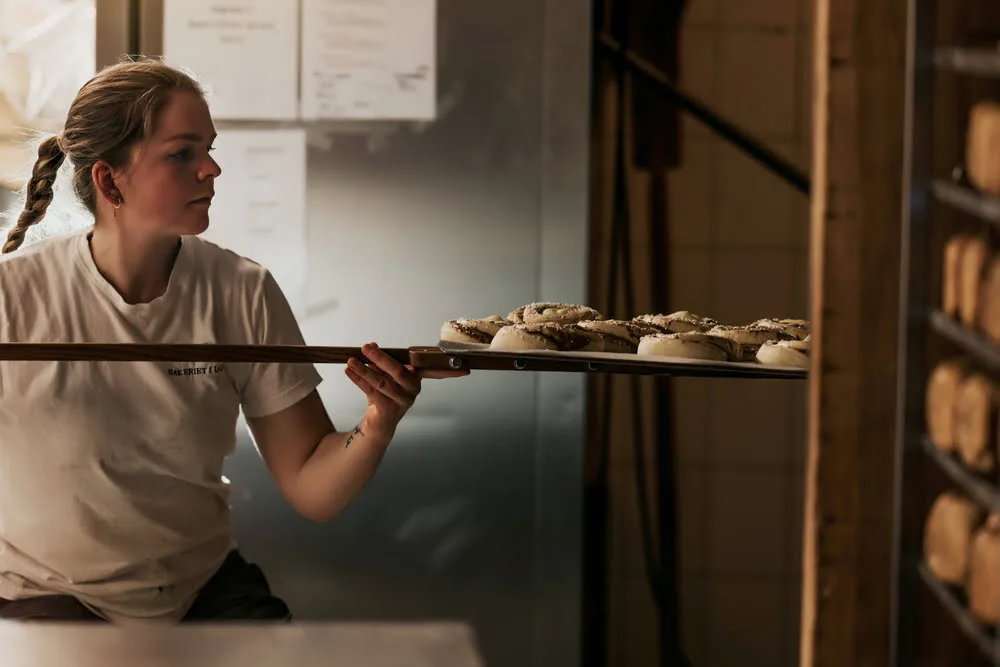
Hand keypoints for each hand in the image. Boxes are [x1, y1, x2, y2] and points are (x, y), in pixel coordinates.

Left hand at [344, 342, 468, 439]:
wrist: (378, 422)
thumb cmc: (384, 393)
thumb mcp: (385, 374)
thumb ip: (381, 360)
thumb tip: (371, 346)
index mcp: (417, 378)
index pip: (435, 371)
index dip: (450, 371)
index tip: (465, 368)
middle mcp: (413, 389)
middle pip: (399, 371)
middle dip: (381, 358)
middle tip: (366, 347)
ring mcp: (402, 401)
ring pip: (382, 383)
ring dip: (365, 370)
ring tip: (351, 360)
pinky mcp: (389, 411)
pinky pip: (373, 393)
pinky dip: (360, 380)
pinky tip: (350, 372)